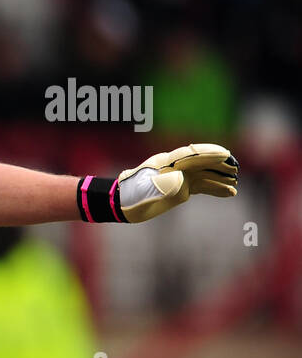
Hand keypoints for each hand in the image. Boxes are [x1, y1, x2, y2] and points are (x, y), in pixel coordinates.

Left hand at [82, 143, 238, 222]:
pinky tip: (229, 192)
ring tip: (235, 183)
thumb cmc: (132, 195)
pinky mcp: (182, 189)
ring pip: (205, 175)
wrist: (122, 204)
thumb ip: (163, 184)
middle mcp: (176, 167)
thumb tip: (182, 181)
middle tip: (235, 169)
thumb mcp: (145, 190)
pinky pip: (203, 187)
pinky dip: (216, 189)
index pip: (191, 154)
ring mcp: (180, 177)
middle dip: (219, 165)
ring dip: (221, 178)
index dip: (208, 153)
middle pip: (202, 163)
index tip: (224, 154)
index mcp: (166, 163)